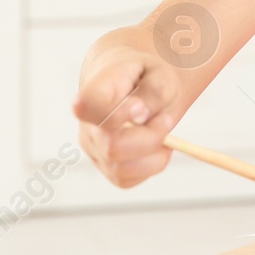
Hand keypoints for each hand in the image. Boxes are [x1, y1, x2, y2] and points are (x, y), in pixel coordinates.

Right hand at [71, 47, 180, 187]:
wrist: (135, 83)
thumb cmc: (147, 76)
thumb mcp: (162, 74)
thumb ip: (154, 91)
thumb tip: (141, 116)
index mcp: (96, 88)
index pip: (89, 105)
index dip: (116, 113)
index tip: (139, 106)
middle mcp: (87, 121)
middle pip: (112, 146)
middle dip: (151, 137)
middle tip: (168, 119)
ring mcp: (92, 146)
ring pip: (120, 169)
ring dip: (154, 154)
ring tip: (163, 131)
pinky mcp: (103, 165)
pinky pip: (126, 180)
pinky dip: (149, 167)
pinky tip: (154, 146)